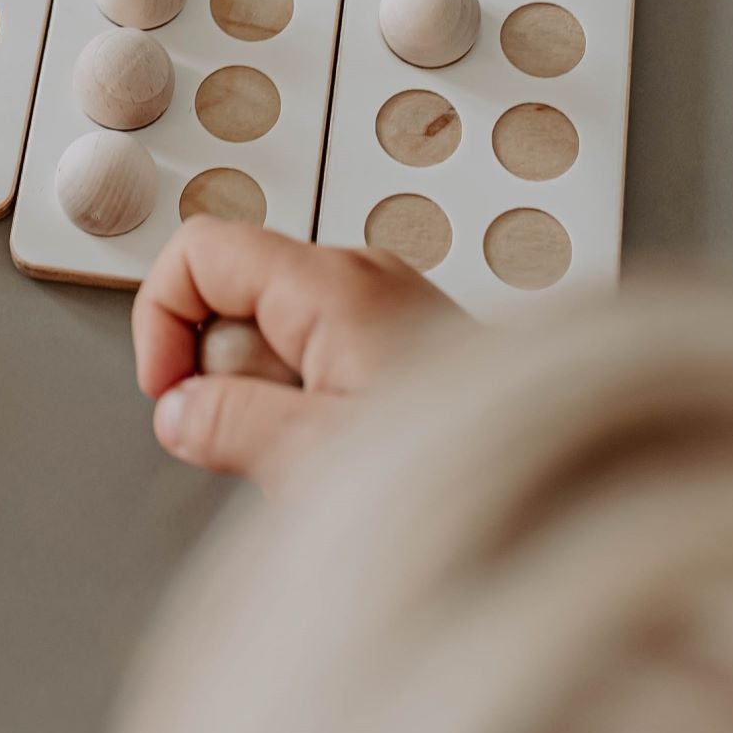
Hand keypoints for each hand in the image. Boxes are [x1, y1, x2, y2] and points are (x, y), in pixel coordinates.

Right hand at [132, 219, 460, 486]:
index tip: (167, 391)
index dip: (162, 315)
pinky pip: (316, 353)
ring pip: (272, 330)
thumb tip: (178, 413)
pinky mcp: (399, 337)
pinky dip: (305, 400)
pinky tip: (337, 449)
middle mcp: (358, 276)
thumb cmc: (464, 466)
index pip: (201, 248)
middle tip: (255, 441)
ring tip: (311, 454)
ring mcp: (381, 303)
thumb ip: (232, 425)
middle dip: (221, 370)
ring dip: (266, 394)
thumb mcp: (318, 457)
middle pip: (233, 291)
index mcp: (332, 283)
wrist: (570, 484)